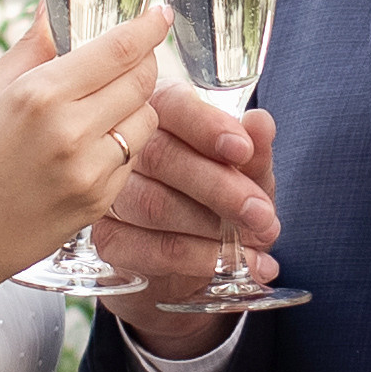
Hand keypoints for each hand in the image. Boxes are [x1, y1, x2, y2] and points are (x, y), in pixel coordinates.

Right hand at [0, 8, 166, 304]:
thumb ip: (31, 47)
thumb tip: (54, 8)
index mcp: (39, 94)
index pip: (119, 48)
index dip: (148, 26)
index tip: (160, 13)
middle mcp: (71, 131)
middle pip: (142, 81)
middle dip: (142, 64)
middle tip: (128, 61)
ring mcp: (89, 172)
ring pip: (145, 121)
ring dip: (134, 107)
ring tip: (102, 109)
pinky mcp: (97, 203)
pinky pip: (131, 161)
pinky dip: (120, 147)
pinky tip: (88, 149)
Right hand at [99, 88, 281, 356]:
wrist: (196, 260)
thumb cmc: (220, 200)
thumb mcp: (248, 174)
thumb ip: (254, 150)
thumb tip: (260, 124)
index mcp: (161, 115)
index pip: (172, 106)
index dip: (206, 126)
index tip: (242, 150)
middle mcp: (127, 149)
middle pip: (163, 158)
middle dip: (220, 187)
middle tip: (262, 214)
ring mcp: (111, 195)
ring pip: (156, 205)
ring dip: (212, 227)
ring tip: (256, 242)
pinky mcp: (109, 239)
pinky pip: (152, 248)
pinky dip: (200, 259)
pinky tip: (235, 265)